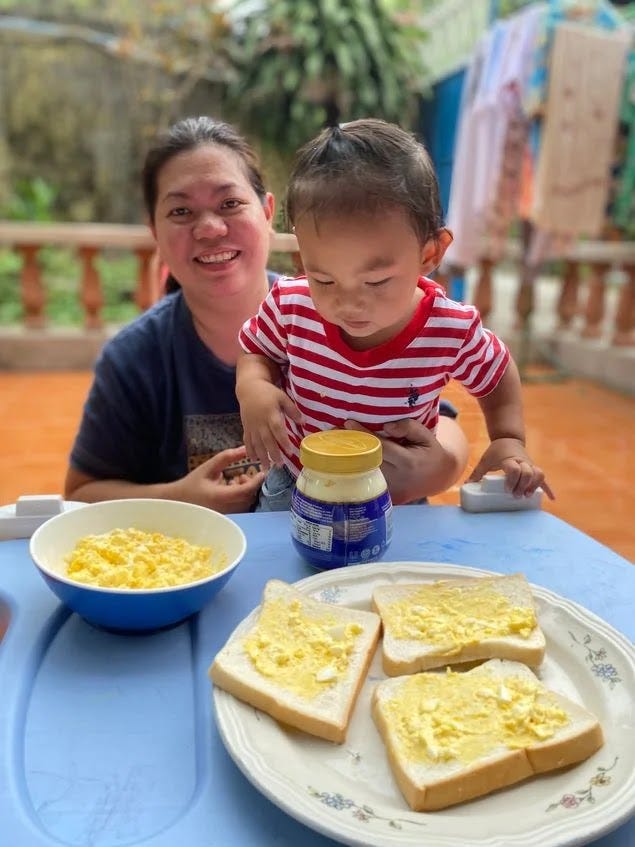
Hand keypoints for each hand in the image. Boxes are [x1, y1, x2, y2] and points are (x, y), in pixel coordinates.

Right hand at [171, 446, 265, 512]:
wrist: (180, 500)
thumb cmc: (193, 483)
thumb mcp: (209, 467)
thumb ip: (227, 457)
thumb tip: (244, 449)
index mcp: (220, 496)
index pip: (245, 491)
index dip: (256, 481)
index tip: (262, 471)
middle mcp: (225, 508)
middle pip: (248, 497)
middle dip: (251, 484)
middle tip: (242, 475)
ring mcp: (227, 514)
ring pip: (246, 503)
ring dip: (246, 490)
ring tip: (234, 480)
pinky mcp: (227, 516)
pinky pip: (241, 506)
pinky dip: (241, 496)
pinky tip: (230, 488)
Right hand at [240, 381, 301, 469]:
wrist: (249, 389)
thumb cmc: (268, 393)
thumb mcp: (282, 397)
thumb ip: (292, 410)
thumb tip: (304, 422)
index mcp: (270, 413)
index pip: (277, 429)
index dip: (283, 441)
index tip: (290, 452)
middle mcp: (260, 422)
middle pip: (267, 440)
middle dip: (273, 454)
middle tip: (280, 465)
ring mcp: (252, 426)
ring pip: (256, 444)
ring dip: (261, 457)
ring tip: (267, 469)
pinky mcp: (246, 428)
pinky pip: (247, 441)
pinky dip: (249, 451)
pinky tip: (253, 460)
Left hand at [344, 418, 464, 504]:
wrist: (438, 477)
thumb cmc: (429, 452)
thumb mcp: (426, 435)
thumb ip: (409, 427)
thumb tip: (386, 426)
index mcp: (408, 462)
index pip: (380, 447)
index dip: (363, 435)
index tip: (347, 423)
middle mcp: (397, 479)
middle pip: (367, 462)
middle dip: (350, 448)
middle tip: (332, 434)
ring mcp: (391, 492)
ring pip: (363, 475)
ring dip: (347, 461)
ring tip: (333, 446)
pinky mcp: (386, 500)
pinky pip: (366, 484)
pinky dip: (353, 474)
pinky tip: (342, 462)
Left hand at [468, 438, 554, 499]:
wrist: (509, 440)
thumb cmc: (496, 452)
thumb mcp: (485, 460)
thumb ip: (477, 473)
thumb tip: (466, 486)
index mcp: (510, 459)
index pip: (514, 469)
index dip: (512, 480)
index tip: (506, 490)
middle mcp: (522, 462)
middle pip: (528, 473)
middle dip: (523, 486)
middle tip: (515, 496)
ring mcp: (530, 465)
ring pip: (538, 474)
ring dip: (534, 486)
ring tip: (527, 496)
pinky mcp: (534, 469)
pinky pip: (543, 479)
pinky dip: (548, 488)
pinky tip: (552, 499)